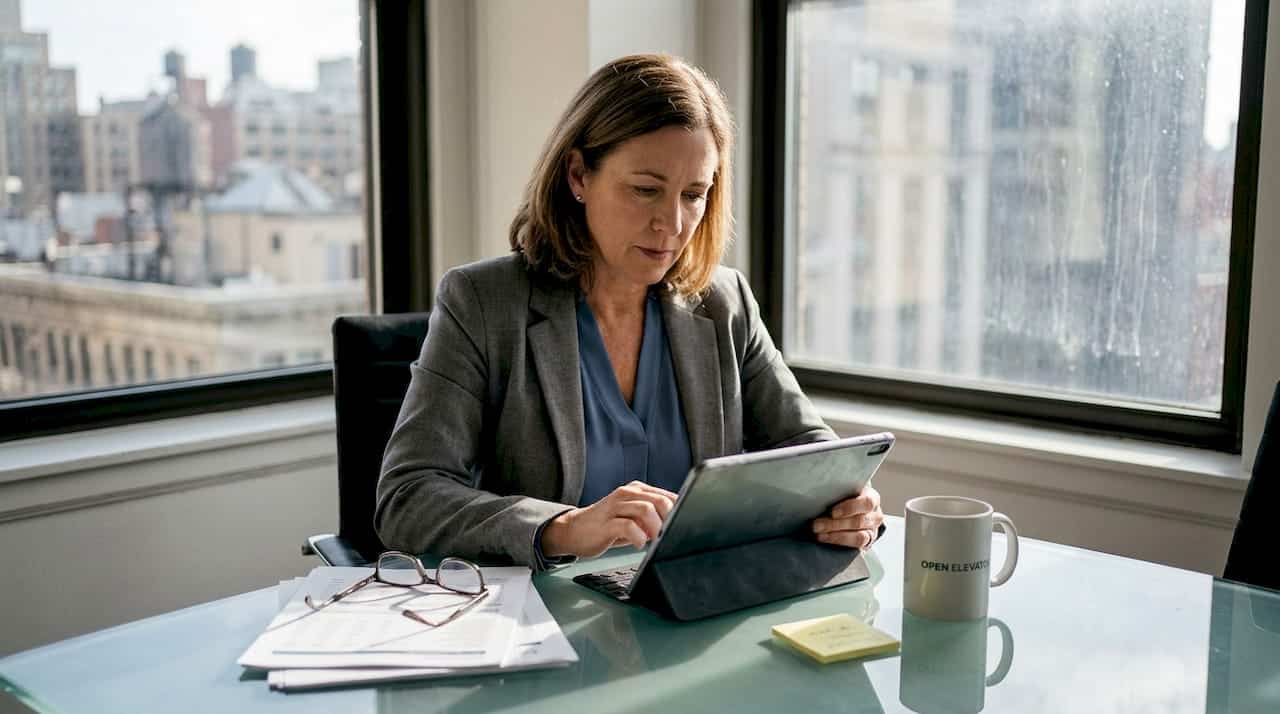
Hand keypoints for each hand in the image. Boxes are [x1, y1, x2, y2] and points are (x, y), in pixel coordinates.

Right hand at [541, 481, 677, 558]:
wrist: (574, 530)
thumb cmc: (607, 525)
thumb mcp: (633, 518)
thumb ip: (653, 517)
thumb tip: (678, 524)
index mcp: (637, 490)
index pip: (668, 496)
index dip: (679, 512)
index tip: (681, 528)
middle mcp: (626, 494)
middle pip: (660, 501)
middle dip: (669, 520)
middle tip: (668, 535)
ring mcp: (615, 506)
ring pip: (646, 509)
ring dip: (656, 528)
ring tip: (654, 540)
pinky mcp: (606, 522)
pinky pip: (628, 526)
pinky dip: (639, 537)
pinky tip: (639, 544)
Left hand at [811, 485, 883, 549]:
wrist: (848, 509)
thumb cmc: (843, 496)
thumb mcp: (843, 489)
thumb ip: (837, 490)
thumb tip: (819, 492)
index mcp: (872, 497)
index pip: (867, 503)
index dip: (850, 508)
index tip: (833, 512)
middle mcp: (875, 515)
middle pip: (860, 522)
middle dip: (835, 524)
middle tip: (816, 524)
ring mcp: (872, 531)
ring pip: (859, 537)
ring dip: (836, 536)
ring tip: (819, 533)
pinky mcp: (867, 543)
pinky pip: (856, 546)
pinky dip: (838, 542)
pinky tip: (824, 538)